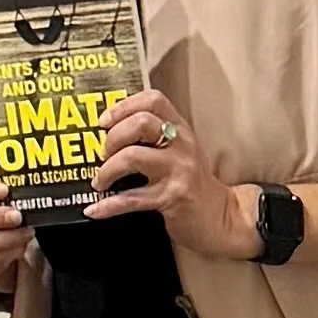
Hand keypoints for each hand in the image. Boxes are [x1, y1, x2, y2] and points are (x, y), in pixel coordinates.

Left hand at [88, 89, 259, 259]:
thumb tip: (107, 133)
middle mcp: (181, 145)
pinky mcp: (172, 197)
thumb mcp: (179, 151)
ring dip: (107, 170)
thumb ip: (153, 137)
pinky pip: (132, 198)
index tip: (104, 121)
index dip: (124, 106)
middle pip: (141, 123)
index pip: (153, 100)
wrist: (222, 218)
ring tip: (100, 181)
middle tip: (103, 154)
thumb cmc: (192, 182)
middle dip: (112, 137)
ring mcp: (178, 170)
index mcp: (180, 129)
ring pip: (133, 156)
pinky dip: (108, 205)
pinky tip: (95, 209)